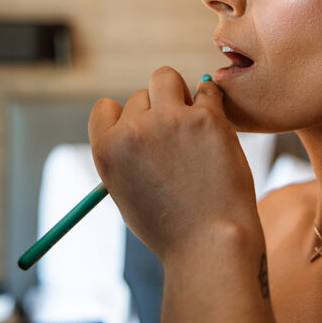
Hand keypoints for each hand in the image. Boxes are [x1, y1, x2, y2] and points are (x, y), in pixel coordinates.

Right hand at [88, 66, 260, 260]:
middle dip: (157, 111)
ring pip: (166, 78)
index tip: (143, 135)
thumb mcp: (128, 192)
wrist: (211, 244)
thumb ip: (127, 155)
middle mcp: (134, 130)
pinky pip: (207, 90)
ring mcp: (170, 121)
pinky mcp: (207, 118)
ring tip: (195, 125)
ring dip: (179, 94)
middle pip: (140, 95)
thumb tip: (140, 118)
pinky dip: (211, 101)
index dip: (125, 118)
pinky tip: (216, 126)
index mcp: (107, 150)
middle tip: (178, 142)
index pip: (105, 107)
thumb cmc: (172, 227)